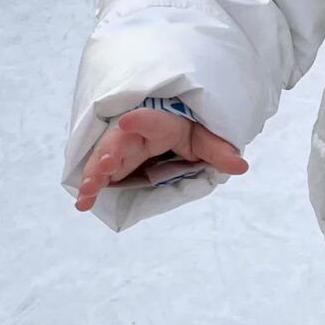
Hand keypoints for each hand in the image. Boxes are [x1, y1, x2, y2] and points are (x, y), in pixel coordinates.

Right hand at [74, 107, 248, 211]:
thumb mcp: (206, 138)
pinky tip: (82, 204)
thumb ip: (218, 150)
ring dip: (94, 174)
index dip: (139, 121)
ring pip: (104, 157)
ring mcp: (123, 147)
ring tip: (86, 192)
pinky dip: (91, 187)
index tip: (127, 122)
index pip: (150, 120)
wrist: (172, 125)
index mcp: (162, 124)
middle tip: (105, 167)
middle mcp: (137, 133)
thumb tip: (241, 166)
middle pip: (120, 140)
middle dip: (110, 152)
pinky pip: (101, 172)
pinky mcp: (115, 161)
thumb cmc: (189, 128)